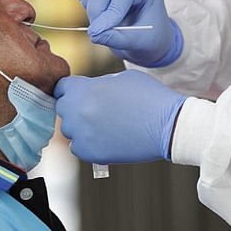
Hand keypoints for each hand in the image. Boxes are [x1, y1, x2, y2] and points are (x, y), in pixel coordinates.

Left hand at [54, 70, 186, 163]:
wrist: (168, 125)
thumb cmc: (149, 97)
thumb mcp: (122, 78)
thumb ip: (99, 83)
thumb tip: (89, 90)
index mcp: (84, 89)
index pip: (62, 87)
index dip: (71, 88)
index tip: (79, 93)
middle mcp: (79, 112)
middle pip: (63, 108)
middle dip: (74, 106)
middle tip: (93, 109)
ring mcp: (83, 134)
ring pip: (69, 129)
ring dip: (80, 126)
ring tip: (102, 124)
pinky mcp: (91, 153)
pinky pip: (78, 147)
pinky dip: (87, 143)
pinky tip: (104, 138)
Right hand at [70, 0, 182, 66]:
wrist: (146, 35)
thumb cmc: (147, 38)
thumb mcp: (137, 43)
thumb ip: (117, 39)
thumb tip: (94, 33)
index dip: (111, 11)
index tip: (99, 32)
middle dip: (96, 8)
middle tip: (97, 30)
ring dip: (87, 0)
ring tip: (96, 18)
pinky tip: (87, 6)